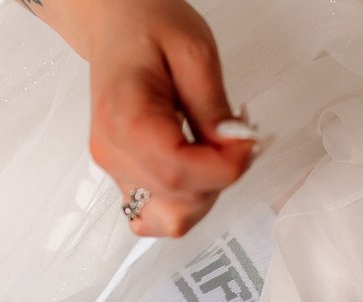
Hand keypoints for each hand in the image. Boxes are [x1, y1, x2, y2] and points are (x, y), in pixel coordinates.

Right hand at [82, 0, 255, 236]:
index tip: (248, 141)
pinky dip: (186, 203)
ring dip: (206, 194)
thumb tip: (235, 147)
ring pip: (172, 219)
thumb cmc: (146, 25)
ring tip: (213, 151)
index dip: (227, 167)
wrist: (115, 21)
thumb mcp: (194, 50)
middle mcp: (114, 153)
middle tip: (234, 137)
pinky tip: (197, 170)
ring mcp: (115, 170)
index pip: (180, 174)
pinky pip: (158, 215)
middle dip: (221, 177)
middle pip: (180, 202)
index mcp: (126, 120)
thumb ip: (214, 107)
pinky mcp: (124, 176)